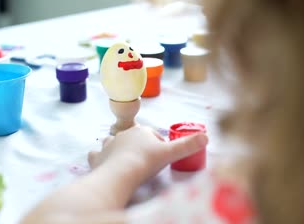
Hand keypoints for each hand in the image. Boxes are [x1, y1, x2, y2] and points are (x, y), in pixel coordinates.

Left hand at [88, 125, 207, 184]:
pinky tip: (103, 162)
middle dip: (139, 146)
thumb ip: (188, 145)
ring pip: (113, 141)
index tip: (162, 155)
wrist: (121, 173)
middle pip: (134, 138)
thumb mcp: (171, 153)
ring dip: (118, 148)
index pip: (153, 134)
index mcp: (142, 131)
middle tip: (146, 161)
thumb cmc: (146, 161)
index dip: (158, 144)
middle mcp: (124, 134)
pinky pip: (96, 154)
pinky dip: (100, 157)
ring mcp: (108, 145)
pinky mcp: (97, 157)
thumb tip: (207, 136)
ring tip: (124, 159)